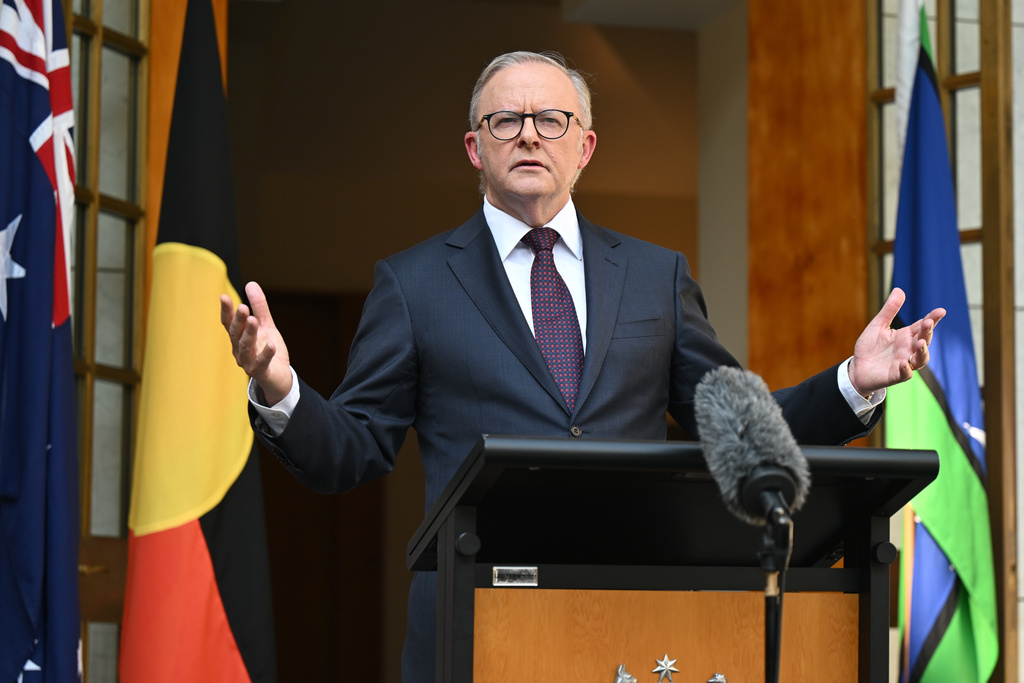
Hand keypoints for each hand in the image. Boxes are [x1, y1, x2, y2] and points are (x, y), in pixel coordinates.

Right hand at [220, 281, 292, 404]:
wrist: (280, 377)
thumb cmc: (269, 350)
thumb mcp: (266, 326)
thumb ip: (259, 307)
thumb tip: (251, 283)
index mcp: (239, 338)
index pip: (229, 323)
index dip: (226, 311)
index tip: (223, 296)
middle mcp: (239, 350)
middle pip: (236, 334)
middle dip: (238, 321)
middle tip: (243, 307)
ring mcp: (248, 362)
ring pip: (245, 347)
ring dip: (249, 334)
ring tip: (254, 320)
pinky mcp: (260, 372)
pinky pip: (261, 363)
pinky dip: (265, 354)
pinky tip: (271, 344)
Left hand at [849, 287, 945, 395]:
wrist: (857, 368)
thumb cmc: (870, 347)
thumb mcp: (878, 326)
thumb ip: (889, 310)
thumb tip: (899, 289)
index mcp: (906, 336)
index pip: (922, 326)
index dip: (933, 319)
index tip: (941, 311)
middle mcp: (909, 349)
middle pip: (924, 340)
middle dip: (928, 332)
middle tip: (928, 323)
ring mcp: (904, 362)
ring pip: (921, 359)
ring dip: (923, 351)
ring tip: (920, 343)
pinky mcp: (896, 375)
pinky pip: (905, 374)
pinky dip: (906, 369)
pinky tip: (904, 363)